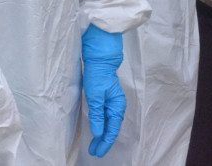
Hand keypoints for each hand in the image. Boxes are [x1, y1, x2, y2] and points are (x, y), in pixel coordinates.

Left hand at [81, 24, 125, 156]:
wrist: (99, 58)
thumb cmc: (97, 75)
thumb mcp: (95, 96)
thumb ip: (97, 115)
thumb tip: (98, 133)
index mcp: (117, 107)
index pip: (111, 130)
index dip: (104, 143)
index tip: (97, 152)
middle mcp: (116, 106)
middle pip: (111, 128)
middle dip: (103, 141)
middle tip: (94, 152)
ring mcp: (111, 102)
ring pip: (108, 123)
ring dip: (102, 134)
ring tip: (95, 144)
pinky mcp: (105, 98)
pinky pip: (105, 116)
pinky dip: (101, 124)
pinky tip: (97, 129)